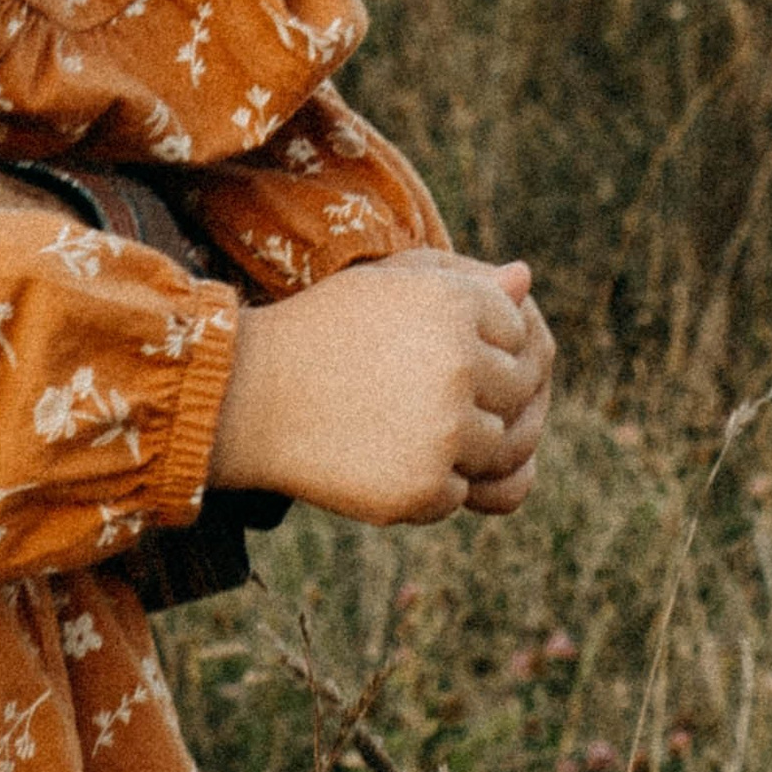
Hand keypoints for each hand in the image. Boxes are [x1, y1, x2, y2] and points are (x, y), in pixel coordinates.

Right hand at [209, 250, 553, 525]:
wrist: (246, 399)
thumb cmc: (318, 332)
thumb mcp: (385, 287)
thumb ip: (461, 282)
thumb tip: (525, 279)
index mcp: (455, 303)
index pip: (516, 330)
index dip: (477, 345)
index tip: (430, 352)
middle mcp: (460, 363)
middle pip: (517, 391)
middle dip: (476, 396)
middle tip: (414, 396)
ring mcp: (446, 429)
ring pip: (495, 446)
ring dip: (456, 444)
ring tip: (397, 425)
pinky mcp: (427, 485)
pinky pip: (459, 493)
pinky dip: (428, 484)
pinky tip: (380, 456)